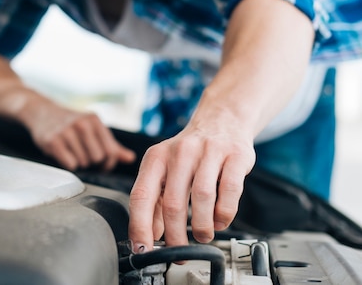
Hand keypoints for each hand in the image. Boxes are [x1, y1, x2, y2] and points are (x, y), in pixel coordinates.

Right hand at [26, 105, 135, 171]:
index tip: (102, 165)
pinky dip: (68, 164)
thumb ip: (112, 145)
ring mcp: (67, 131)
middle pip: (98, 158)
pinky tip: (63, 154)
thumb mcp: (92, 129)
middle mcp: (82, 124)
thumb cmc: (71, 124)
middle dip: (92, 162)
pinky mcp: (53, 140)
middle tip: (84, 157)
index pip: (111, 151)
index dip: (108, 163)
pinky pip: (70, 164)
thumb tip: (130, 158)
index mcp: (94, 120)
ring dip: (79, 163)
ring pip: (83, 162)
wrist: (42, 112)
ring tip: (72, 152)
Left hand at [128, 121, 254, 248]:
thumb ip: (155, 200)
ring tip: (202, 236)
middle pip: (172, 203)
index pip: (141, 195)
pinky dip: (224, 214)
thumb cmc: (190, 152)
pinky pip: (229, 191)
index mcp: (156, 158)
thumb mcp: (165, 169)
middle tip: (179, 252)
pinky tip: (220, 221)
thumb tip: (150, 233)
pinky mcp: (235, 156)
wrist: (221, 121)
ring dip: (202, 227)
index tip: (143, 249)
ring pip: (201, 198)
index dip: (140, 226)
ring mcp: (208, 152)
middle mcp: (179, 152)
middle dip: (175, 236)